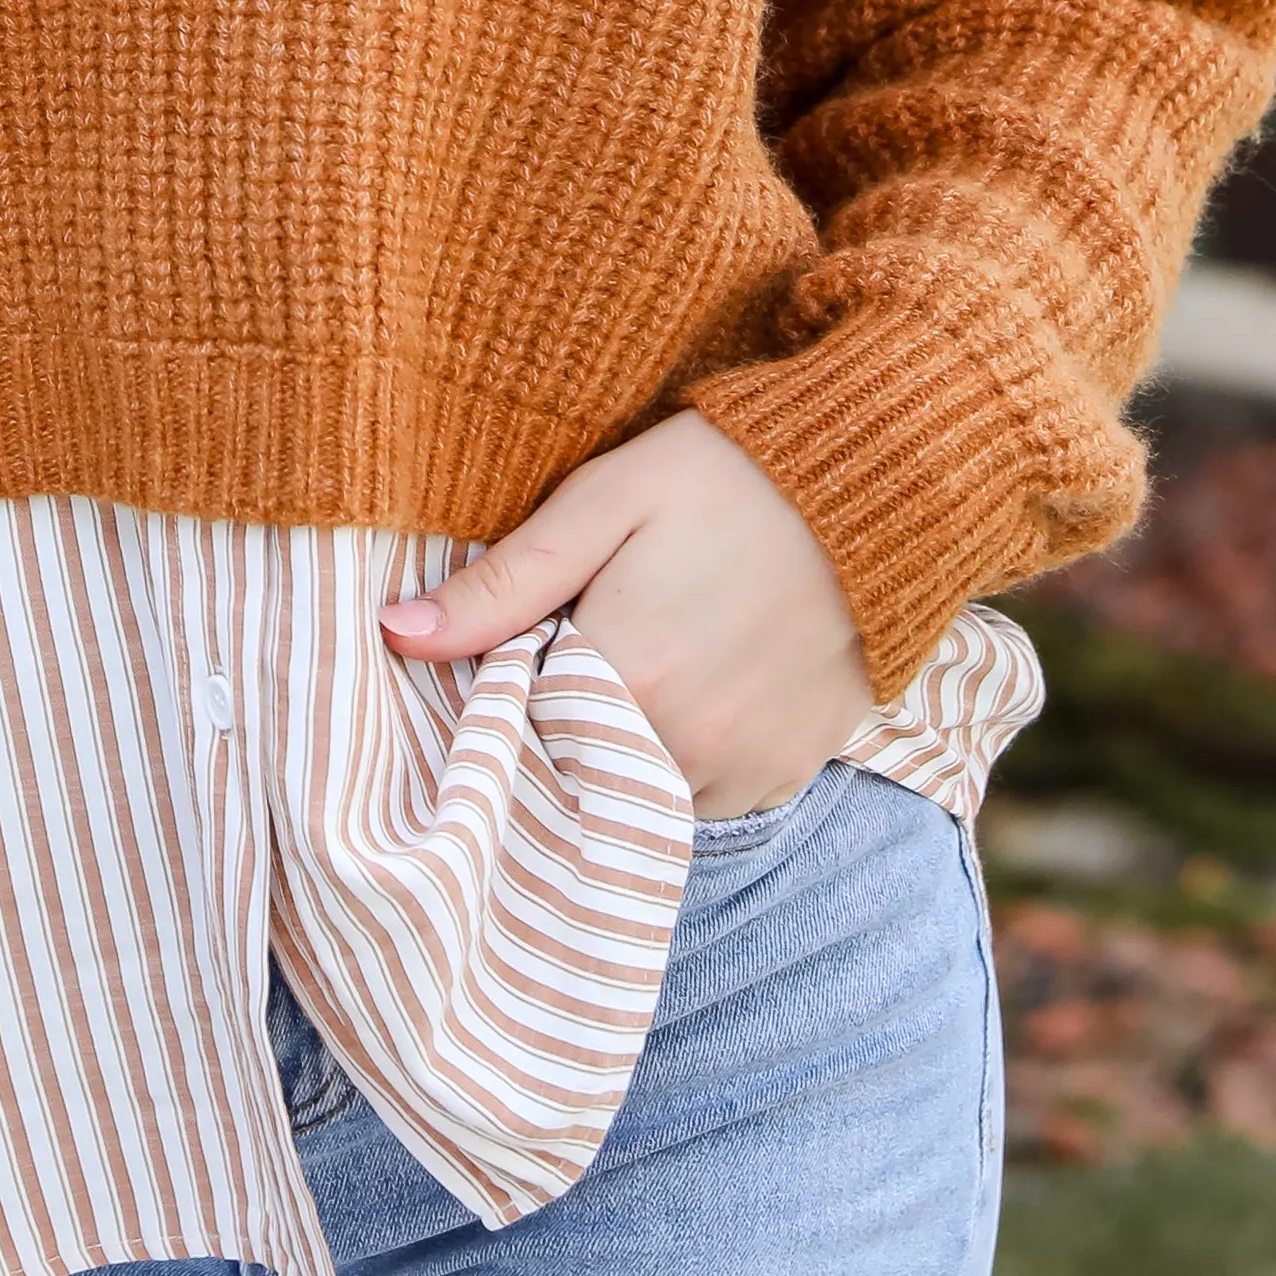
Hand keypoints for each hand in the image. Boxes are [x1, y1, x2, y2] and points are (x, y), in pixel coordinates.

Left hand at [380, 413, 873, 815]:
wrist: (881, 484)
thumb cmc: (728, 477)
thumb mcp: (602, 502)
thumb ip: (502, 583)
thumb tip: (394, 634)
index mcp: (620, 678)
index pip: (511, 734)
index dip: (503, 692)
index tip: (515, 650)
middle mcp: (682, 748)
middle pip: (574, 768)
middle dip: (562, 719)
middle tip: (590, 639)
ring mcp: (742, 773)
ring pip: (637, 791)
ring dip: (625, 744)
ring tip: (655, 650)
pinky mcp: (787, 777)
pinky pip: (705, 798)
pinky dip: (689, 756)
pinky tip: (705, 679)